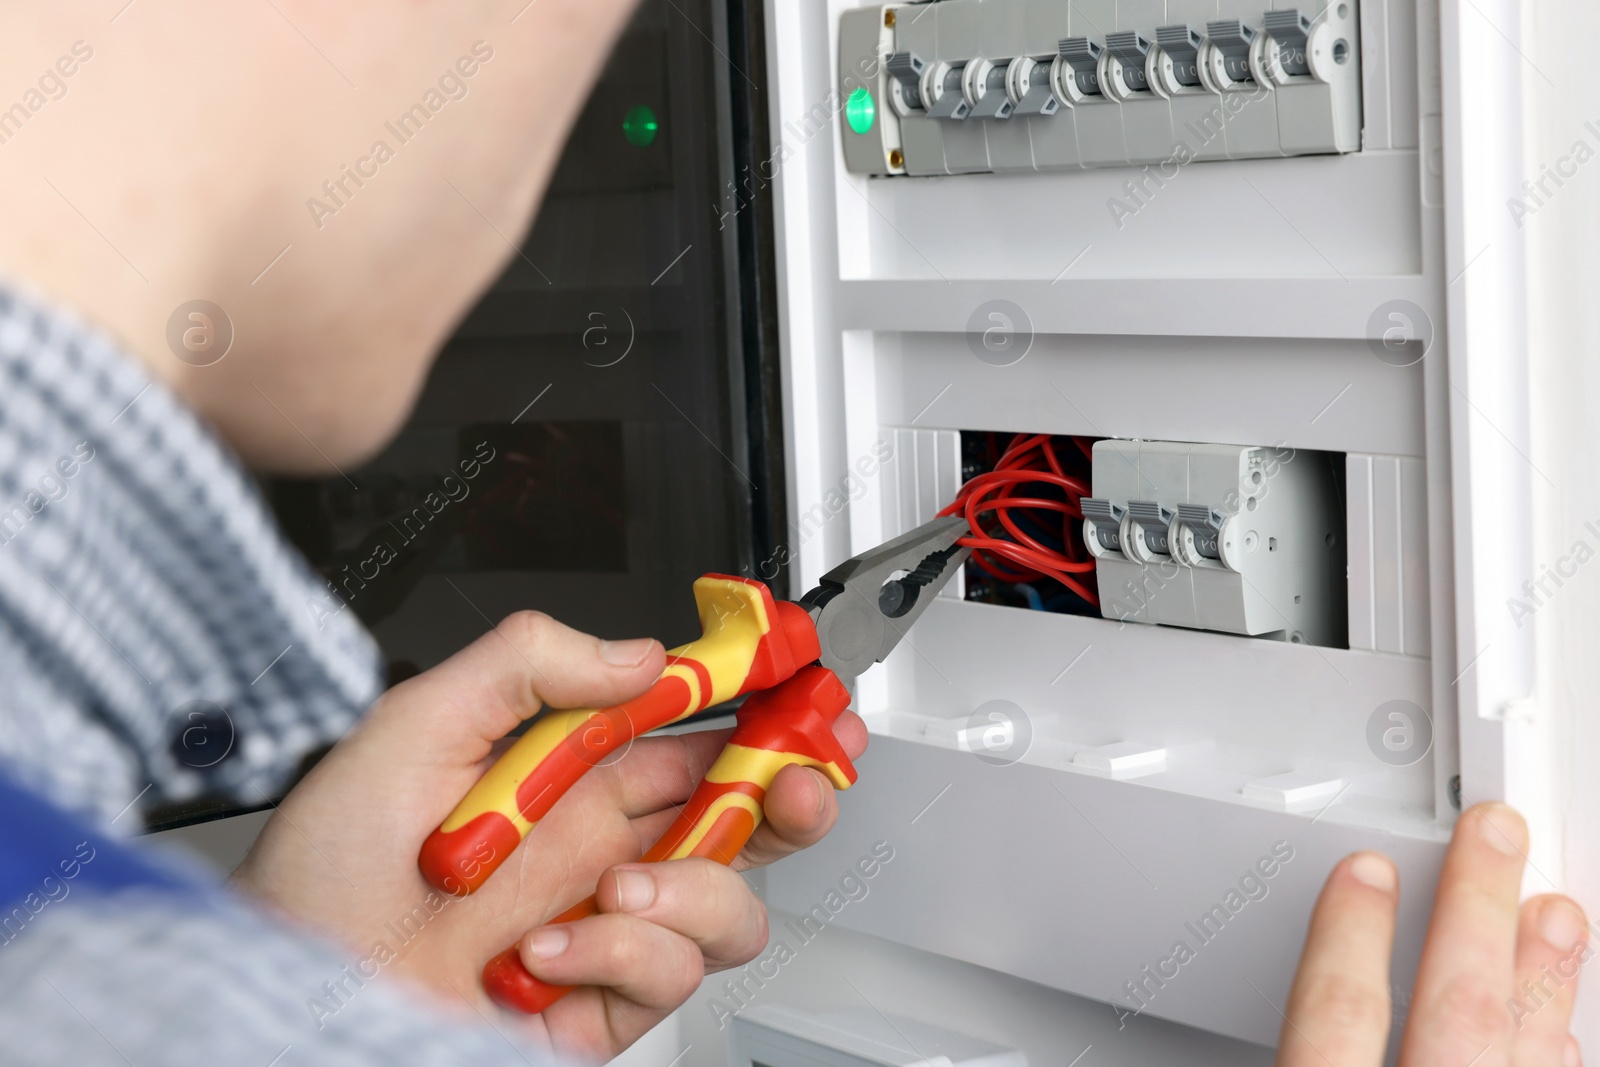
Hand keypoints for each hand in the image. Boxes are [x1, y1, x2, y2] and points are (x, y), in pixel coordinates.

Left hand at [232, 610, 865, 1062]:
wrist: (295, 989)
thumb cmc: (327, 870)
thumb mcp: (414, 726)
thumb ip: (527, 665)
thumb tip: (639, 654)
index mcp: (573, 778)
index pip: (696, 732)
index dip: (763, 709)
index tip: (803, 686)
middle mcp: (603, 850)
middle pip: (745, 818)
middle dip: (793, 794)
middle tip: (798, 783)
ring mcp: (609, 930)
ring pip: (734, 906)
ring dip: (691, 893)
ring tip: (613, 891)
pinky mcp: (602, 1001)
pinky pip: (669, 977)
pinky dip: (618, 959)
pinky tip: (547, 953)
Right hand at [1277, 802, 1588, 1065]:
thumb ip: (1273, 1065)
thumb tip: (1243, 1030)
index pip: (1338, 1012)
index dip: (1351, 932)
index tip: (1366, 871)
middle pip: (1456, 1012)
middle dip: (1476, 912)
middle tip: (1492, 837)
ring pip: (1522, 1056)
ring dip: (1543, 978)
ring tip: (1555, 914)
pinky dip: (1552, 1056)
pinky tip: (1555, 1032)